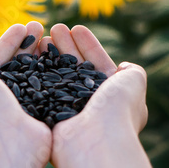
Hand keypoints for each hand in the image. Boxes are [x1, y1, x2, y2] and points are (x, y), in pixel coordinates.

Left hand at [0, 22, 51, 167]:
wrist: (4, 138)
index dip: (8, 43)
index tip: (22, 26)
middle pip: (16, 67)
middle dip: (27, 45)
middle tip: (40, 26)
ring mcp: (21, 111)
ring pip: (34, 77)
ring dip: (42, 56)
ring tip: (53, 37)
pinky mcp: (40, 118)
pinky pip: (48, 90)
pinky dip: (54, 74)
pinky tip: (62, 59)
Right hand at [44, 24, 150, 167]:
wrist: (95, 140)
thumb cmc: (117, 109)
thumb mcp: (135, 82)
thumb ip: (132, 71)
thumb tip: (124, 66)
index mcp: (110, 94)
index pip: (97, 63)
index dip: (88, 45)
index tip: (76, 28)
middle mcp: (90, 102)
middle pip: (75, 66)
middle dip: (66, 45)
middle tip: (55, 28)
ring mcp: (70, 108)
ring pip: (58, 74)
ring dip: (52, 54)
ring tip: (42, 36)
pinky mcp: (51, 115)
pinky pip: (44, 88)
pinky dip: (39, 70)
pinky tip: (33, 54)